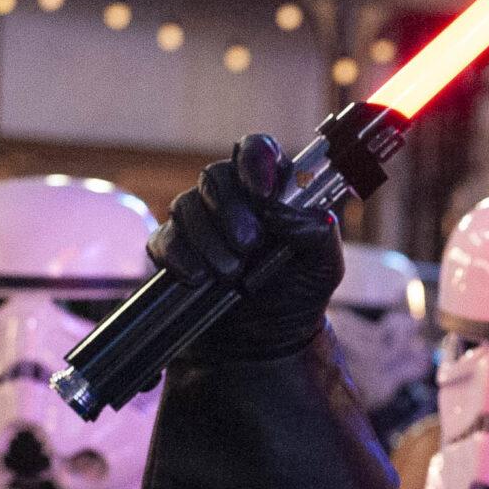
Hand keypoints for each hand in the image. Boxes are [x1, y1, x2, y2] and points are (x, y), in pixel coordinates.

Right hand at [150, 134, 343, 364]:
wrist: (269, 338)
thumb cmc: (300, 290)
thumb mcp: (324, 262)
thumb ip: (315, 229)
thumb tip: (279, 208)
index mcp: (273, 188)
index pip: (256, 150)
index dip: (255, 162)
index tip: (263, 193)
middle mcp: (233, 197)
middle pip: (214, 176)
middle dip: (230, 211)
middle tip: (249, 245)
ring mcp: (200, 221)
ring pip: (186, 206)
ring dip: (209, 241)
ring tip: (232, 274)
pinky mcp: (175, 249)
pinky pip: (164, 240)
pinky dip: (180, 257)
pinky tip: (199, 277)